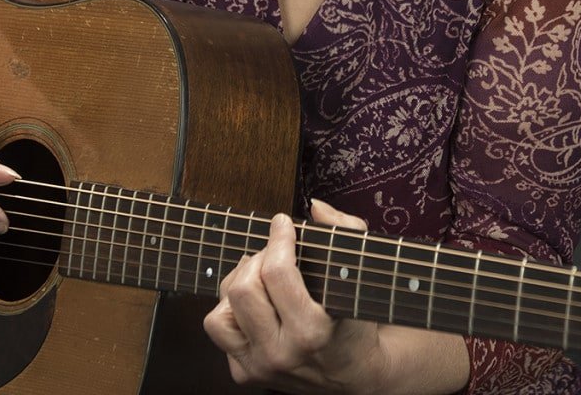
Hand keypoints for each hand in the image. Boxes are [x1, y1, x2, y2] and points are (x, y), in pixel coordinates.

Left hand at [203, 198, 385, 393]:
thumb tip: (316, 208)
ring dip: (238, 285)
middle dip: (258, 259)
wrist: (358, 374)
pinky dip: (231, 310)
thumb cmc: (357, 321)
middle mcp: (281, 355)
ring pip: (220, 313)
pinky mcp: (245, 374)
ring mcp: (260, 368)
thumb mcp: (361, 272)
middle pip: (243, 289)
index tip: (283, 223)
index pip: (277, 272)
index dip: (279, 238)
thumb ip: (345, 230)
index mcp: (312, 332)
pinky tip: (255, 303)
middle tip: (275, 253)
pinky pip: (219, 330)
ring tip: (260, 278)